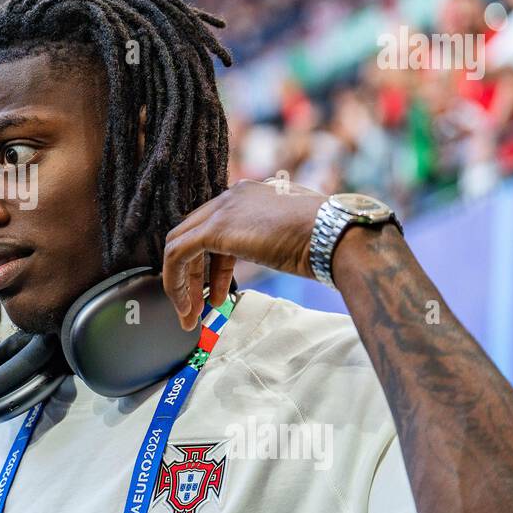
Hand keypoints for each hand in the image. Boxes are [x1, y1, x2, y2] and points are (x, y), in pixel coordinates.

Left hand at [161, 177, 324, 328]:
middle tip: (193, 308)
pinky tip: (187, 308)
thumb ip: (274, 240)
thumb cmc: (328, 241)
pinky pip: (178, 255)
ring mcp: (223, 209)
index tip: (214, 296)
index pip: (217, 230)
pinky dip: (175, 283)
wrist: (336, 236)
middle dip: (190, 277)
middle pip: (193, 237)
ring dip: (180, 285)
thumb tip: (274, 253)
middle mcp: (232, 196)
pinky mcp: (216, 227)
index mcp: (250, 196)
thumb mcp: (293, 237)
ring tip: (189, 317)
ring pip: (180, 245)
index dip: (213, 268)